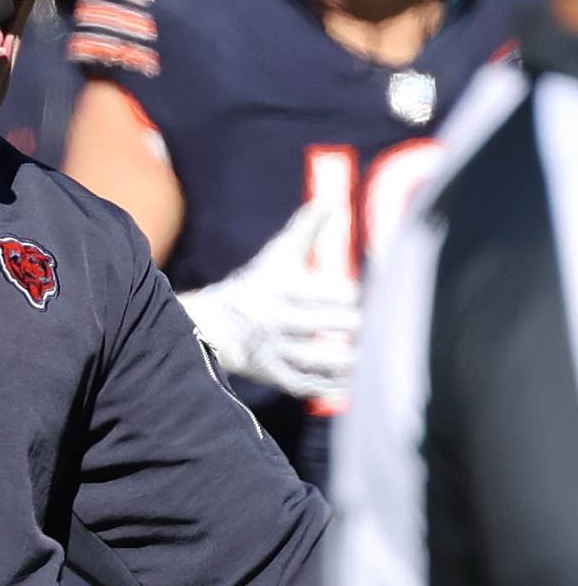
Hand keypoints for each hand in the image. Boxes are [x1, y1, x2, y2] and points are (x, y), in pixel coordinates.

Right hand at [177, 199, 359, 401]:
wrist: (216, 320)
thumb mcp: (280, 252)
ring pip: (316, 357)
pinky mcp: (272, 372)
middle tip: (369, 324)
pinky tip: (349, 380)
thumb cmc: (259, 281)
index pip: (324, 291)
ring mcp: (274, 347)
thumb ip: (308, 227)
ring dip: (345, 359)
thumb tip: (330, 200)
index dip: (347, 294)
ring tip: (364, 356)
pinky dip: (328, 385)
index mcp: (281, 286)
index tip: (358, 294)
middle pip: (325, 324)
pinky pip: (304, 383)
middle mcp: (276, 317)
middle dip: (352, 325)